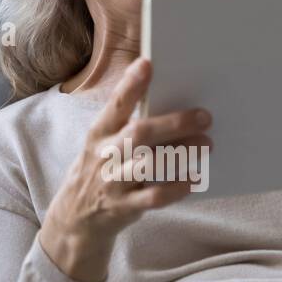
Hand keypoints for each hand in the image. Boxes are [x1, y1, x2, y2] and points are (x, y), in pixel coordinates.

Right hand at [39, 57, 211, 281]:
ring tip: (206, 144)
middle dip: (173, 123)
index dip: (130, 85)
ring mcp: (113, 182)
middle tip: (204, 116)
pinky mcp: (124, 207)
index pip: (115, 105)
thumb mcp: (102, 144)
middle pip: (138, 134)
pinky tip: (192, 179)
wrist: (75, 217)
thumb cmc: (99, 169)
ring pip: (148, 165)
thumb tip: (169, 102)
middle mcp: (104, 155)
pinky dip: (176, 187)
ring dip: (181, 153)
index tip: (147, 64)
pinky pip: (154, 197)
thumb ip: (127, 125)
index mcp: (99, 133)